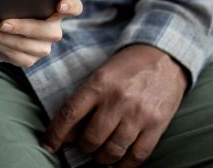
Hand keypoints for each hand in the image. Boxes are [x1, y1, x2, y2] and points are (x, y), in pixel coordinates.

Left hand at [0, 0, 81, 67]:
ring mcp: (42, 44)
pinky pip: (23, 60)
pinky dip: (6, 52)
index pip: (74, 6)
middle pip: (51, 32)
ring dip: (9, 41)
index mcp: (54, 5)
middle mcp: (52, 27)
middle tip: (2, 23)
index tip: (59, 4)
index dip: (71, 6)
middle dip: (25, 28)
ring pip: (36, 48)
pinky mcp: (29, 56)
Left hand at [42, 44, 186, 166]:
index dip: (56, 134)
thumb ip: (85, 101)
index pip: (70, 114)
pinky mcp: (157, 125)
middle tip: (84, 147)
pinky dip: (124, 166)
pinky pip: (137, 155)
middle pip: (91, 138)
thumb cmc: (127, 67)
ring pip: (113, 151)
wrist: (164, 57)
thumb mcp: (102, 74)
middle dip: (83, 148)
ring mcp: (138, 114)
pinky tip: (118, 164)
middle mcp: (118, 100)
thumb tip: (68, 133)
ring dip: (102, 159)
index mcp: (99, 83)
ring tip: (100, 156)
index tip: (48, 145)